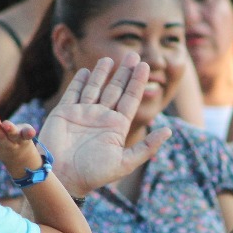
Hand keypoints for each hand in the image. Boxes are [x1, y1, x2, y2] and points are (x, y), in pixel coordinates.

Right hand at [0, 115, 41, 172]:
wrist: (20, 158)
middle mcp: (6, 146)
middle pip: (1, 138)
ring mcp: (16, 141)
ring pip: (13, 135)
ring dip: (9, 130)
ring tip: (6, 123)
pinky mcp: (26, 137)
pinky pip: (28, 135)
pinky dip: (29, 133)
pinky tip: (31, 131)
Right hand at [40, 55, 172, 197]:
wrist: (63, 178)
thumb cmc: (94, 174)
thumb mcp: (125, 163)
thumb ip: (147, 148)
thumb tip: (169, 130)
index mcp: (116, 127)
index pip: (130, 99)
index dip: (137, 82)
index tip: (145, 65)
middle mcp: (101, 117)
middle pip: (115, 89)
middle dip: (124, 73)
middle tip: (133, 55)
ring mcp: (82, 114)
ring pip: (95, 88)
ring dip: (102, 73)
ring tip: (109, 59)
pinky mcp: (64, 112)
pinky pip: (74, 92)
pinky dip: (80, 81)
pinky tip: (86, 71)